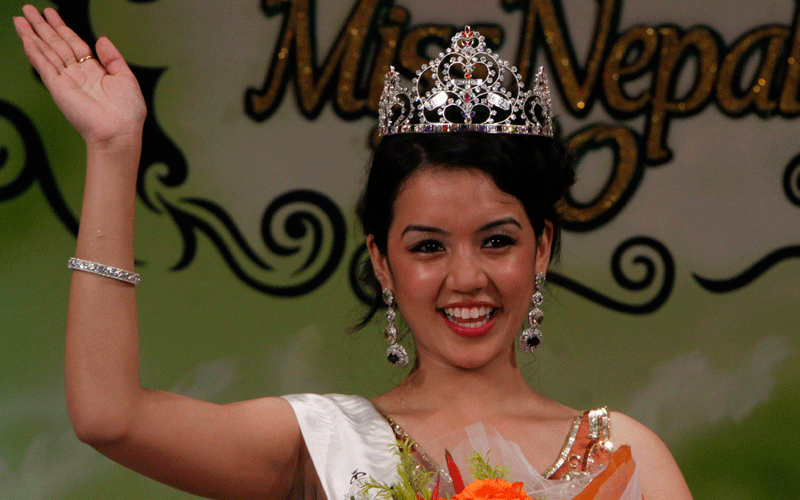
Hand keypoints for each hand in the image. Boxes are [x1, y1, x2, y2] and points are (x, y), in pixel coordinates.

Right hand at [14, 5, 145, 148]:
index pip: (74, 43)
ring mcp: (66, 80)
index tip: (51, 13)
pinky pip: (43, 65)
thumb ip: (112, 57)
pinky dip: (34, 51)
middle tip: (28, 9)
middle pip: (56, 44)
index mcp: (94, 72)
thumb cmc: (127, 112)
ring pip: (46, 51)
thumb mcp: (125, 77)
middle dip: (43, 26)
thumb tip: (101, 38)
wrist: (119, 132)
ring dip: (32, 34)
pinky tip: (25, 38)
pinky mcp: (58, 87)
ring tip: (20, 18)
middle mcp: (78, 74)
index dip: (62, 27)